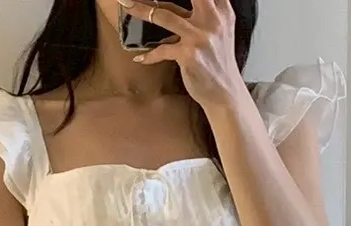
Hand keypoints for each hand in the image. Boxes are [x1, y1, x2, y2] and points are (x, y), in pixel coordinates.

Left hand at [126, 0, 244, 109]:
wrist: (225, 92)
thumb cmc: (217, 60)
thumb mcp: (220, 30)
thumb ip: (207, 11)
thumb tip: (178, 5)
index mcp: (221, 9)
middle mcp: (212, 18)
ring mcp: (199, 36)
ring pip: (164, 15)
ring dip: (141, 10)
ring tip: (125, 4)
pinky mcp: (189, 54)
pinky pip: (162, 50)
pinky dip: (149, 55)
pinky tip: (140, 58)